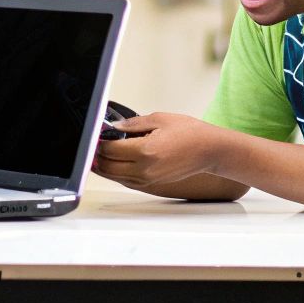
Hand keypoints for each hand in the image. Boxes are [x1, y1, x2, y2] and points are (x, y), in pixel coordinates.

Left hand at [91, 112, 221, 188]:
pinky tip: (114, 164)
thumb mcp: (160, 119)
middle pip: (108, 167)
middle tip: (94, 145)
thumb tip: (115, 127)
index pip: (110, 149)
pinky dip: (116, 173)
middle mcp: (144, 169)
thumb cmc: (190, 134)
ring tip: (99, 155)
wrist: (209, 151)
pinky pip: (126, 181)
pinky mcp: (151, 183)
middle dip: (97, 156)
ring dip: (104, 167)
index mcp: (145, 151)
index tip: (98, 133)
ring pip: (114, 177)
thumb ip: (134, 124)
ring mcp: (147, 179)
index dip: (100, 141)